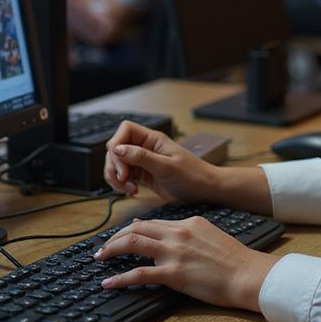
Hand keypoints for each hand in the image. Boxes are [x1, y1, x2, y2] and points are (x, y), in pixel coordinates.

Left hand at [94, 214, 275, 310]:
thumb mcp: (211, 237)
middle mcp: (179, 233)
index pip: (152, 222)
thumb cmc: (235, 260)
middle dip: (115, 238)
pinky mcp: (174, 274)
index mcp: (188, 223)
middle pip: (137, 229)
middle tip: (102, 248)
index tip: (120, 237)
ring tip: (99, 258)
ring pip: (133, 243)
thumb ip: (190, 234)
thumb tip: (171, 238)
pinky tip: (109, 283)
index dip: (132, 229)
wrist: (247, 274)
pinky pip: (139, 274)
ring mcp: (175, 252)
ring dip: (111, 250)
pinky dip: (120, 278)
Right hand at [103, 120, 218, 202]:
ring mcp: (143, 161)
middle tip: (124, 180)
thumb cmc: (192, 175)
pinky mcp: (143, 175)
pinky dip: (122, 184)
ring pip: (118, 163)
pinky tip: (132, 191)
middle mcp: (146, 147)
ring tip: (129, 189)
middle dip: (115, 165)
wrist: (205, 190)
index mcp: (153, 139)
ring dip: (117, 177)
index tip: (120, 162)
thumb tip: (117, 149)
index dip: (117, 144)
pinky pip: (124, 176)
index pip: (125, 130)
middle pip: (117, 148)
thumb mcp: (166, 167)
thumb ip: (141, 157)